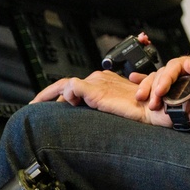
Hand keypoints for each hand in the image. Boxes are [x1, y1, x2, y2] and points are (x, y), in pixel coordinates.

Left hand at [30, 70, 164, 125]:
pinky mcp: (96, 88)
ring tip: (36, 106)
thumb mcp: (120, 108)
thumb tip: (93, 112)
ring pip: (65, 84)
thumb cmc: (143, 110)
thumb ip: (106, 107)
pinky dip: (65, 95)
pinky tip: (65, 105)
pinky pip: (71, 87)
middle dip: (48, 95)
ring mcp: (98, 81)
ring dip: (48, 95)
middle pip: (67, 84)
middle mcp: (101, 77)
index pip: (78, 85)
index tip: (50, 105)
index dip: (62, 94)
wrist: (154, 109)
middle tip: (34, 105)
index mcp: (107, 80)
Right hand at [135, 55, 189, 109]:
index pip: (174, 66)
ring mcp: (176, 80)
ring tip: (141, 98)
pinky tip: (133, 79)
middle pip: (162, 74)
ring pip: (156, 79)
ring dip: (147, 87)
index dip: (166, 78)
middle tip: (152, 101)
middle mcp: (182, 71)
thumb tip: (188, 64)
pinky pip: (155, 83)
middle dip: (154, 87)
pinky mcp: (172, 89)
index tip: (161, 90)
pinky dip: (143, 80)